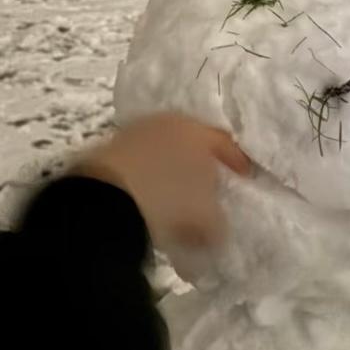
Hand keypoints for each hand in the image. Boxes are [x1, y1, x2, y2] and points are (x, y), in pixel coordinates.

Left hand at [71, 113, 252, 249]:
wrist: (104, 200)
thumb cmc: (167, 202)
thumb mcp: (205, 219)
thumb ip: (216, 221)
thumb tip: (214, 226)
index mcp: (195, 130)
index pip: (224, 142)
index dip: (237, 161)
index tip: (245, 177)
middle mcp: (164, 123)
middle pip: (191, 142)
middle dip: (200, 164)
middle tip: (209, 187)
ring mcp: (132, 133)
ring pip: (162, 150)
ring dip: (171, 170)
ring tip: (176, 196)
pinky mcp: (106, 150)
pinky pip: (139, 162)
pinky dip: (147, 177)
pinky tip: (148, 198)